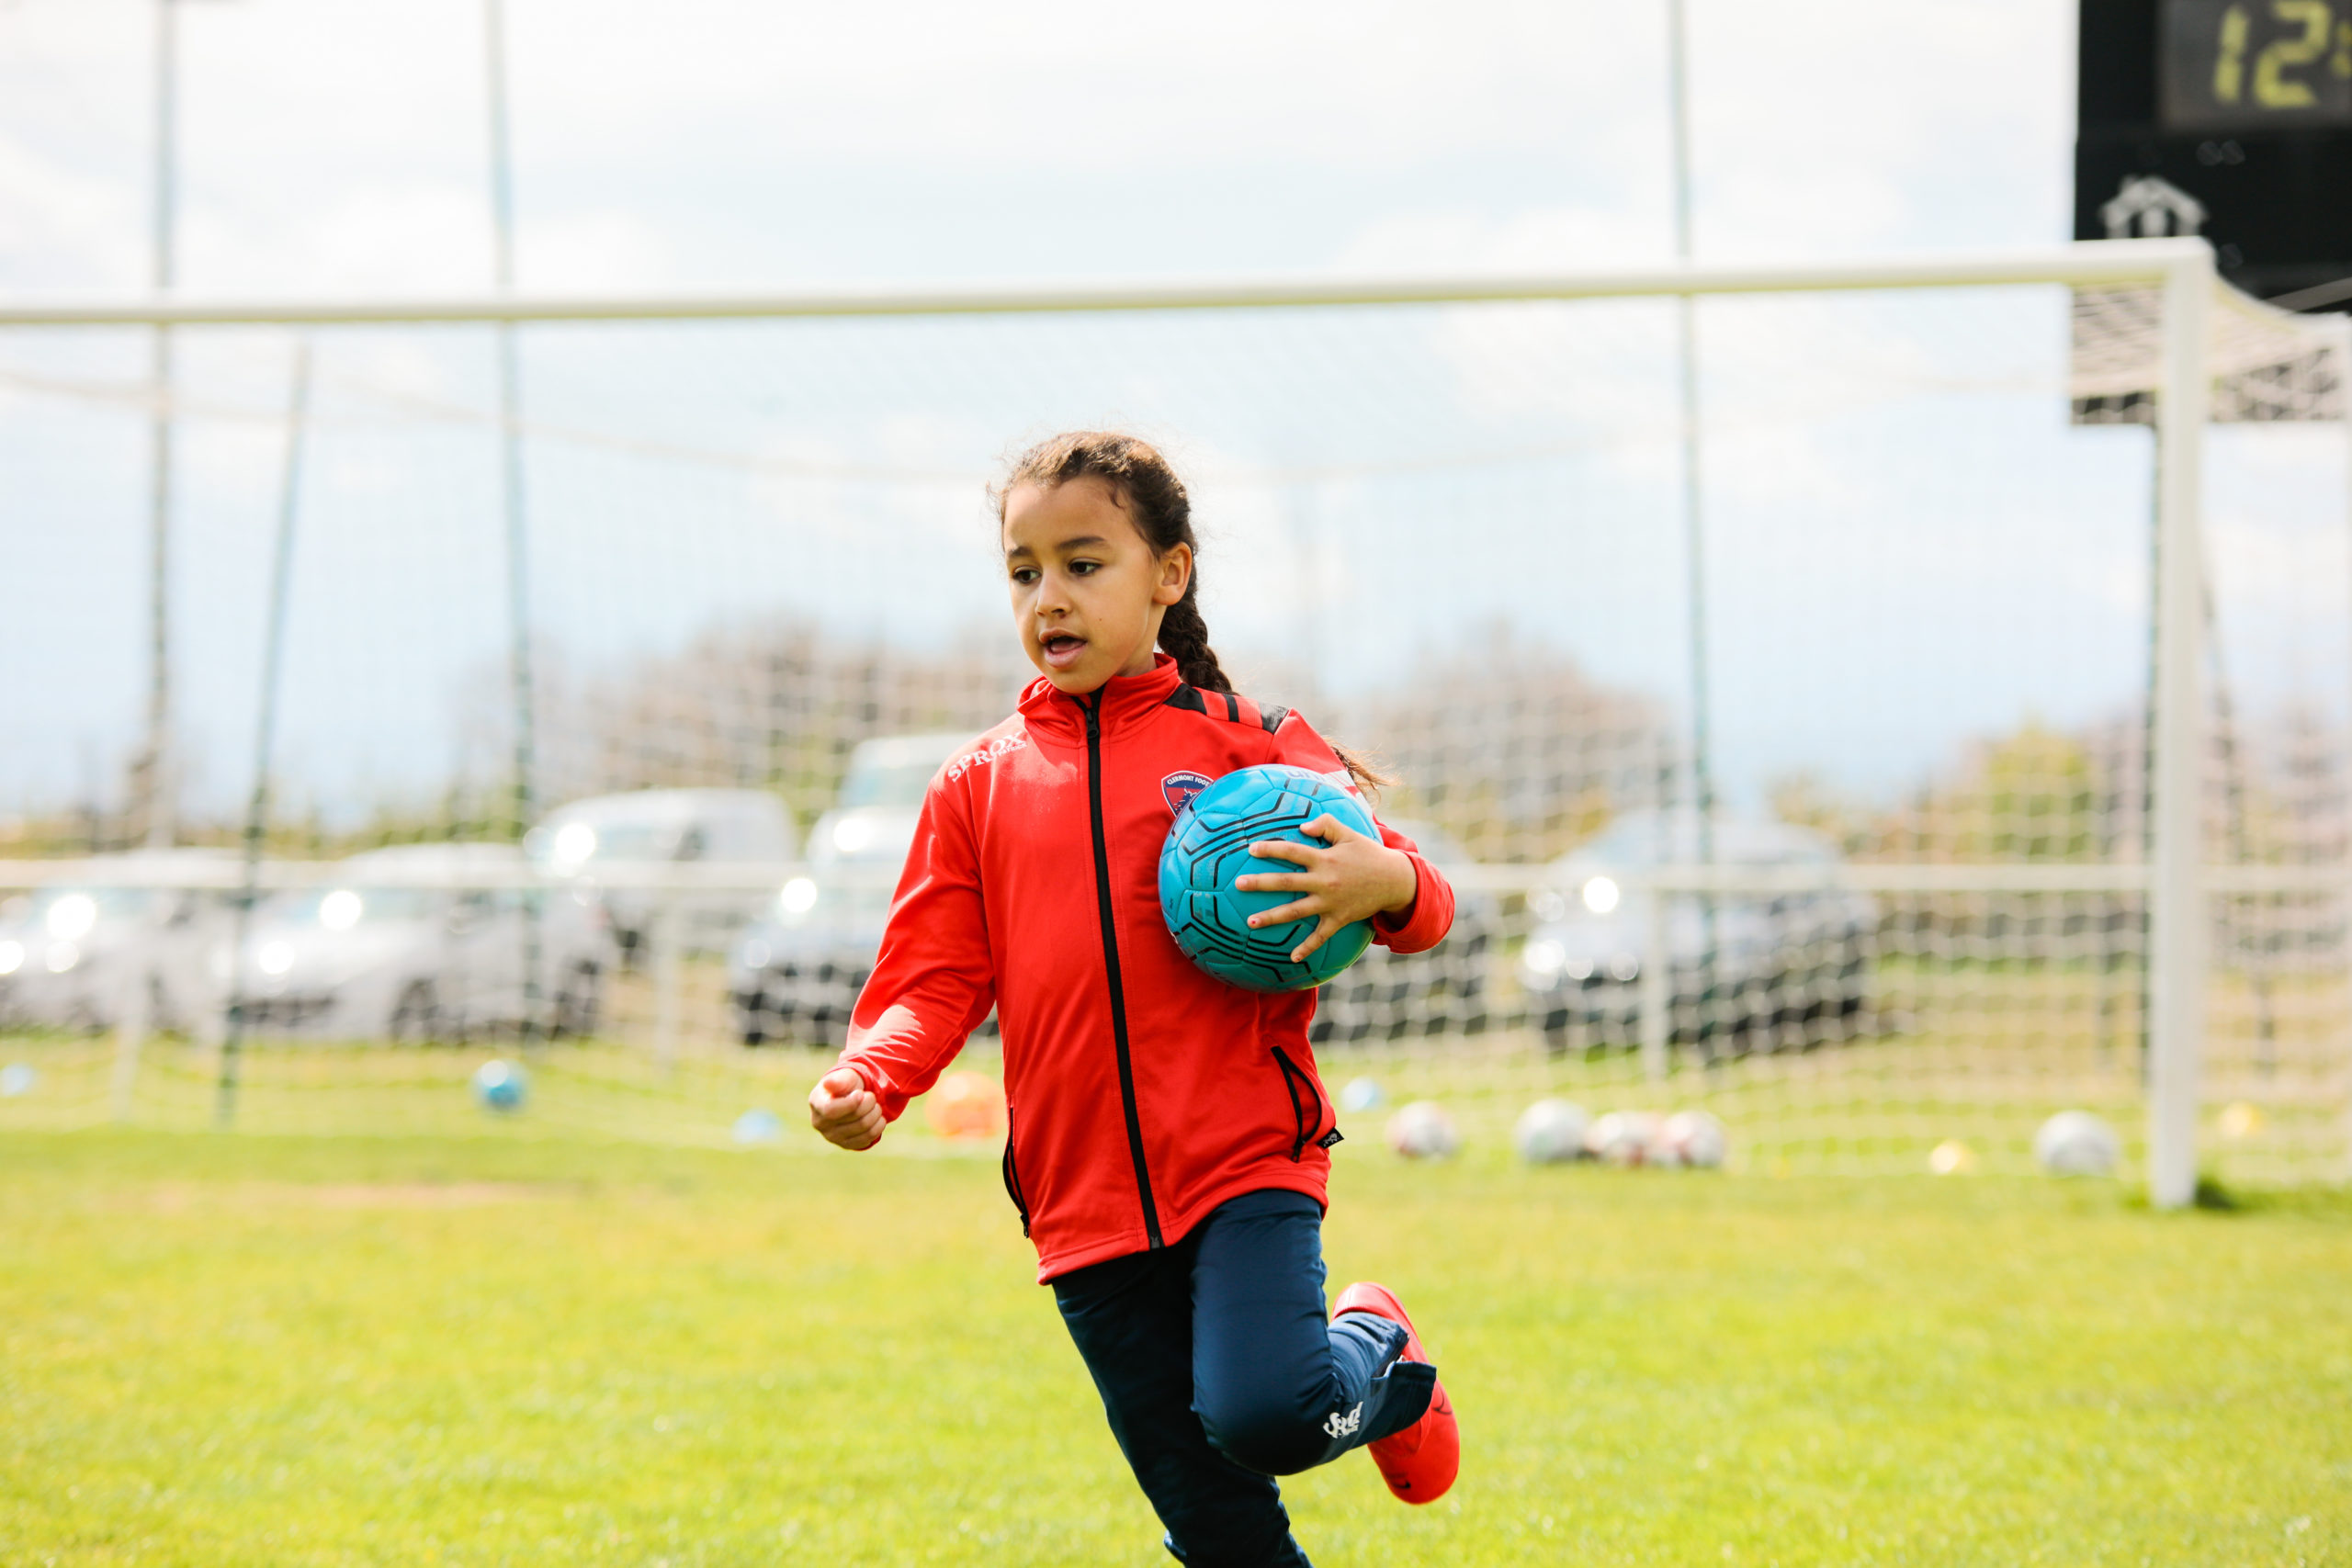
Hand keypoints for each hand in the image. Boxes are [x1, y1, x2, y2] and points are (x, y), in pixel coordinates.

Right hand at [808, 1066, 884, 1150]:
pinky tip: (876, 1117)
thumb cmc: (847, 1085)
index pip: (831, 1110)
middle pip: (854, 1117)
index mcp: (817, 1103)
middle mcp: (820, 1123)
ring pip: (864, 1127)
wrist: (852, 1097)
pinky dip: (878, 1125)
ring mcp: (832, 1137)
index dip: (851, 1103)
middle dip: (869, 1103)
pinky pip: (869, 1138)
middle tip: (870, 1096)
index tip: (861, 1093)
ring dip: (876, 1113)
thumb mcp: (845, 1076)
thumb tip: (829, 1084)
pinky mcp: (846, 1145)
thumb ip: (840, 1080)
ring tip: (874, 1106)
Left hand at [1235, 814, 1417, 961]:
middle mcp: (1325, 881)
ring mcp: (1331, 902)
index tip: (1251, 850)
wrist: (1395, 881)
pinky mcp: (1339, 919)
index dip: (1272, 849)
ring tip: (1250, 922)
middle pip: (1287, 882)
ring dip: (1272, 917)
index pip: (1293, 852)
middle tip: (1238, 884)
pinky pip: (1321, 937)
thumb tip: (1302, 826)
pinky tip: (1292, 958)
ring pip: (1296, 911)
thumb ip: (1326, 824)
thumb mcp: (1350, 834)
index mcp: (1325, 859)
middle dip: (1261, 883)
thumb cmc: (1369, 854)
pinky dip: (1307, 948)